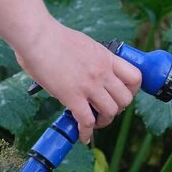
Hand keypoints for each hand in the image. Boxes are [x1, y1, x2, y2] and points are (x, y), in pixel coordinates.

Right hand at [15, 18, 141, 143]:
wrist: (37, 35)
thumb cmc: (52, 36)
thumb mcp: (84, 45)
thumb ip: (91, 60)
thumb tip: (85, 72)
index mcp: (106, 58)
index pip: (135, 77)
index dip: (132, 91)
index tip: (122, 94)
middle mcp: (103, 72)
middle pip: (125, 99)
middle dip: (118, 108)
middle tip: (105, 109)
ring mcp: (89, 85)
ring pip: (110, 112)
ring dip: (103, 121)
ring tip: (94, 122)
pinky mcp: (72, 96)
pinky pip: (86, 121)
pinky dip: (86, 132)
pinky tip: (82, 135)